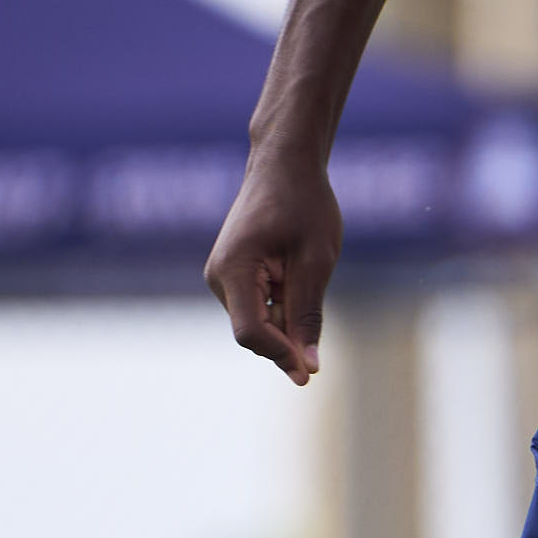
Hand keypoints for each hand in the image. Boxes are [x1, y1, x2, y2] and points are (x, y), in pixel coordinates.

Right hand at [204, 150, 342, 387]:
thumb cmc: (304, 204)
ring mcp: (221, 276)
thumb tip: (308, 366)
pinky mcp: (231, 274)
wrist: (284, 164)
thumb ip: (308, 315)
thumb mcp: (316, 262)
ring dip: (286, 319)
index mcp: (234, 269)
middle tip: (318, 326)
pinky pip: (256, 306)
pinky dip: (280, 306)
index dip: (281, 356)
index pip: (251, 333)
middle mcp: (218, 276)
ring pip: (257, 322)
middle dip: (286, 339)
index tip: (309, 374)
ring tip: (307, 277)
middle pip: (253, 332)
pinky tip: (297, 278)